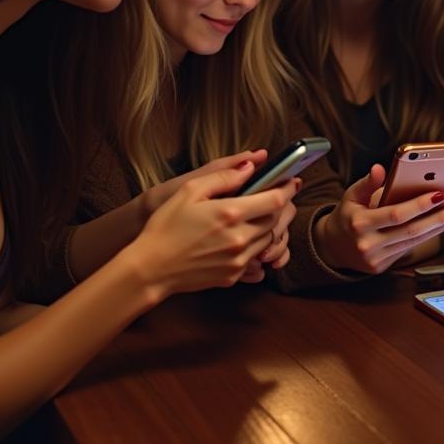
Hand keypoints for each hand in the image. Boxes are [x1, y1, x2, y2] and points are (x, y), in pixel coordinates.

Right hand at [130, 162, 298, 299]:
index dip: (288, 188)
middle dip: (280, 207)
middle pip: (276, 220)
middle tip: (276, 196)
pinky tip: (242, 237)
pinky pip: (255, 258)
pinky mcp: (233, 276)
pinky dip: (255, 246)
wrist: (150, 268)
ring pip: (268, 240)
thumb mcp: (190, 191)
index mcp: (231, 214)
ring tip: (258, 216)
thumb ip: (223, 177)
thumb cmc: (165, 227)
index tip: (292, 181)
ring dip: (268, 227)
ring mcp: (238, 260)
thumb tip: (250, 167)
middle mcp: (240, 239)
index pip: (275, 200)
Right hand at [314, 164, 443, 274]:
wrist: (332, 247)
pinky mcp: (381, 267)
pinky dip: (426, 237)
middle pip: (410, 231)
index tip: (439, 195)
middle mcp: (368, 244)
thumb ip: (367, 183)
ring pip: (413, 242)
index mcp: (360, 223)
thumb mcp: (351, 196)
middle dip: (437, 218)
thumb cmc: (346, 215)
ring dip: (436, 228)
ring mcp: (375, 259)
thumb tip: (380, 168)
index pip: (396, 214)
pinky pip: (408, 250)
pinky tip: (439, 226)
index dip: (419, 205)